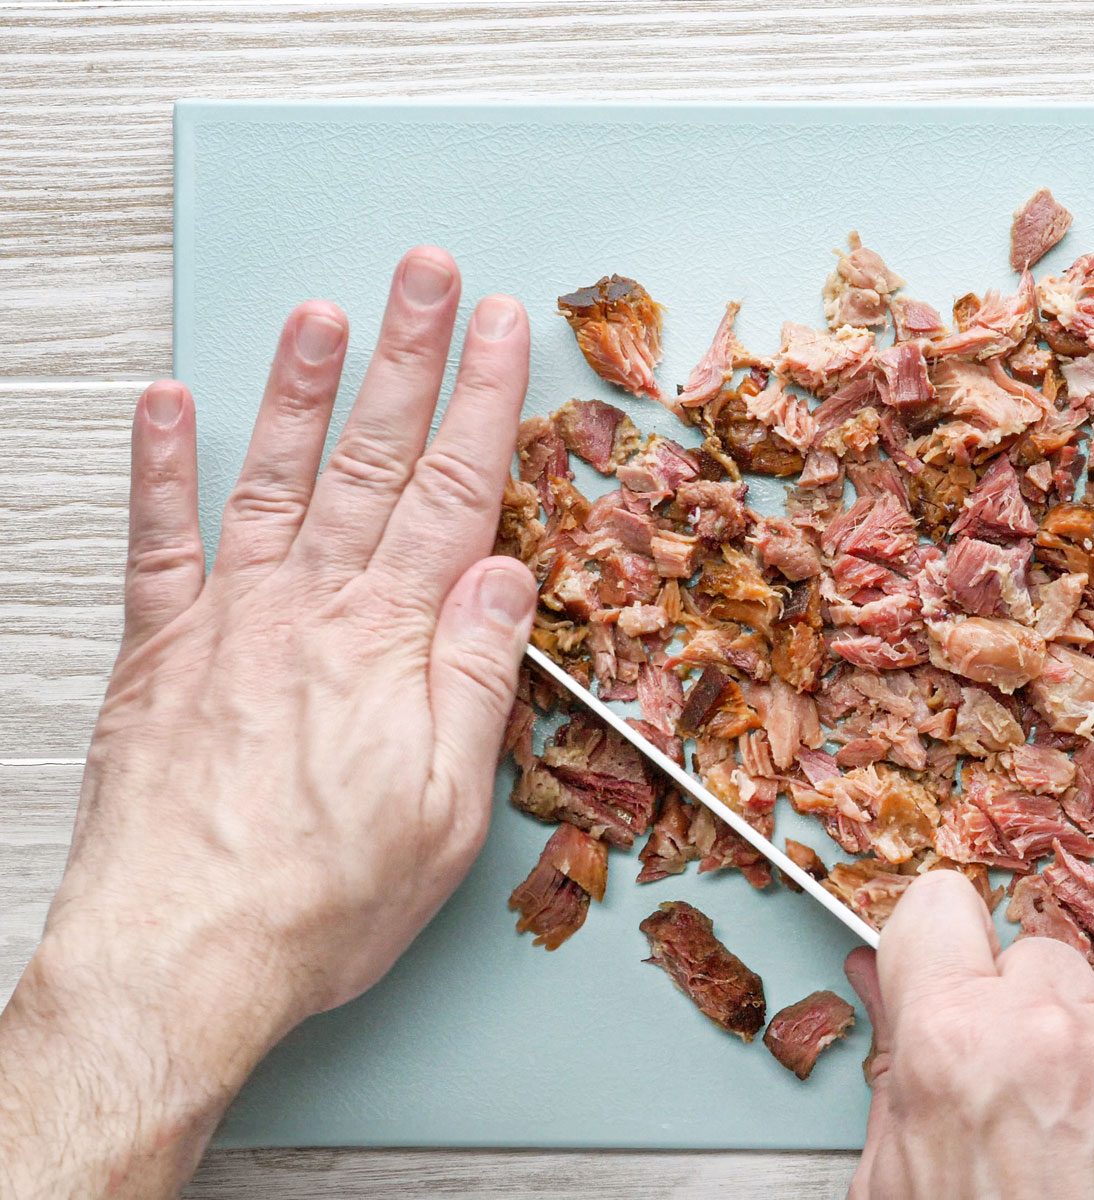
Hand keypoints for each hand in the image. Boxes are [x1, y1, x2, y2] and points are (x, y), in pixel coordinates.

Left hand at [0, 248, 535, 1197]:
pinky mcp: (159, 656)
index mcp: (393, 642)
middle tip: (426, 275)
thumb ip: (478, 674)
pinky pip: (157, 542)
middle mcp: (311, 610)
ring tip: (323, 313)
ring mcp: (229, 622)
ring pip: (277, 477)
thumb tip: (504, 574)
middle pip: (375, 460)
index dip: (483, 402)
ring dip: (302, 389)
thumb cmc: (323, 897)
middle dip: (407, 357)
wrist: (181, 957)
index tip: (502, 330)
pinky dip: (158, 468)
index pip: (456, 493)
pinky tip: (164, 406)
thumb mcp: (450, 807)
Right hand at [844, 872, 1093, 1199]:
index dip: (937, 944)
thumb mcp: (900, 1186)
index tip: (944, 965)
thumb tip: (881, 989)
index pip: (938, 908)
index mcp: (957, 1047)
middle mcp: (1057, 1032)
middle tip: (1022, 1102)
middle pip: (1034, 958)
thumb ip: (895, 1072)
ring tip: (1087, 1163)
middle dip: (1025, 1016)